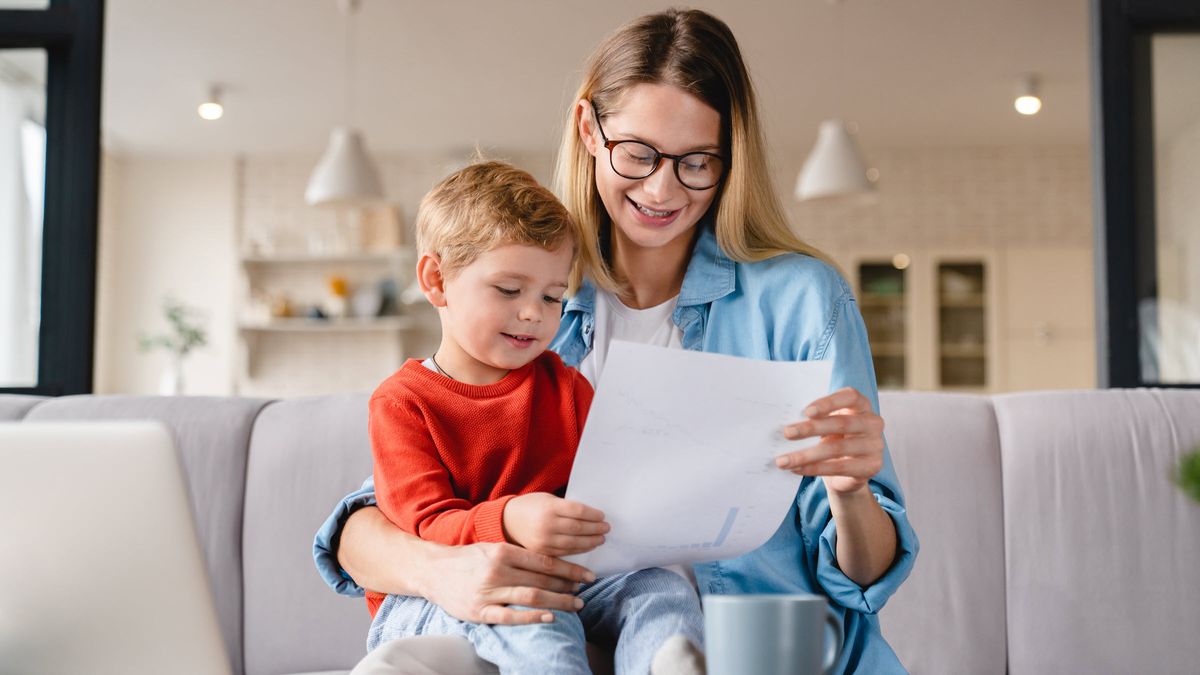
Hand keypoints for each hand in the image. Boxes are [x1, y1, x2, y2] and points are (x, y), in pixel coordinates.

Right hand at [422, 540, 596, 624]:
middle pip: (542, 579)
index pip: (544, 561)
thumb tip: (551, 563)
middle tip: (584, 592)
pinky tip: (549, 617)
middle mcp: (498, 570)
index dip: (568, 569)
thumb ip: (518, 554)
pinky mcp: (479, 611)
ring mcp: (488, 592)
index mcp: (503, 551)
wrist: (432, 570)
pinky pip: (510, 616)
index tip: (586, 575)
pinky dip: (532, 617)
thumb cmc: (467, 559)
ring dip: (557, 601)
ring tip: (575, 604)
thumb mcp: (492, 547)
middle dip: (567, 586)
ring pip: (531, 596)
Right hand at [502, 492, 609, 556]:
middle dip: (595, 529)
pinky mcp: (542, 552)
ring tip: (601, 538)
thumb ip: (566, 508)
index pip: (578, 511)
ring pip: (573, 543)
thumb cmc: (532, 506)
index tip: (602, 516)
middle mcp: (546, 524)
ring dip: (590, 541)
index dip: (593, 514)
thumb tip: (592, 516)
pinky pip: (565, 553)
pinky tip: (588, 546)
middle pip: (578, 528)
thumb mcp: (548, 500)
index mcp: (549, 507)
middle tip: (606, 528)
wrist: (508, 521)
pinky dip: (579, 550)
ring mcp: (543, 540)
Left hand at [775, 386, 884, 494]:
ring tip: (784, 460)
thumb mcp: (827, 425)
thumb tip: (788, 422)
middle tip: (787, 433)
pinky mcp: (871, 467)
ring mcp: (875, 446)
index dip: (829, 403)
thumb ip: (815, 419)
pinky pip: (838, 468)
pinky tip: (797, 469)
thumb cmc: (834, 439)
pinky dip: (814, 468)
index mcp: (862, 405)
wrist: (848, 472)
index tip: (806, 411)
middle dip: (811, 428)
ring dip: (806, 455)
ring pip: (836, 448)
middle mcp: (873, 423)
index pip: (850, 396)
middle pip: (841, 423)